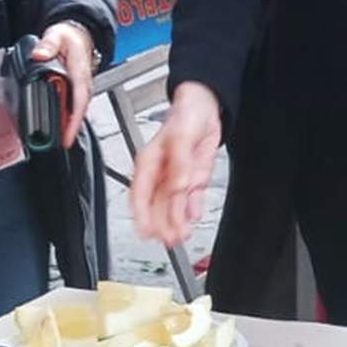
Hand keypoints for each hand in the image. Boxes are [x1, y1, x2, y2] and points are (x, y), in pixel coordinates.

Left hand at [32, 21, 98, 147]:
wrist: (78, 35)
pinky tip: (60, 125)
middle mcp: (83, 82)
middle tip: (61, 143)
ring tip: (59, 140)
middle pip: (79, 109)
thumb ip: (48, 44)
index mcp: (79, 71)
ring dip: (70, 125)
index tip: (68, 134)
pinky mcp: (77, 90)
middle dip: (72, 128)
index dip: (74, 118)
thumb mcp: (57, 35)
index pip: (79, 99)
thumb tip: (39, 54)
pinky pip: (75, 106)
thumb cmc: (69, 38)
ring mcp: (81, 87)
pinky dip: (68, 118)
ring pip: (78, 110)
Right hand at [132, 81, 223, 248]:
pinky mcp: (193, 177)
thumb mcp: (180, 136)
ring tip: (180, 236)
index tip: (144, 232)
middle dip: (161, 224)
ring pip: (173, 205)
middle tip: (168, 241)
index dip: (141, 215)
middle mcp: (161, 172)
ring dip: (176, 222)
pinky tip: (192, 219)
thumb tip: (179, 186)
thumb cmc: (185, 114)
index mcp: (148, 162)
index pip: (139, 194)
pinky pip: (191, 198)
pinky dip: (191, 210)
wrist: (207, 106)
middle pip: (157, 205)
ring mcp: (177, 177)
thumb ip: (179, 163)